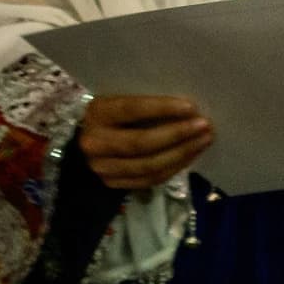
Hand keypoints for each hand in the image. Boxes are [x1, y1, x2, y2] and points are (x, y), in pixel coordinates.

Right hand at [76, 91, 211, 191]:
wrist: (77, 140)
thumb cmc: (107, 113)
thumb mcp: (115, 100)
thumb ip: (142, 104)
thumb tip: (186, 107)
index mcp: (96, 114)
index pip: (131, 110)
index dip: (161, 109)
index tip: (191, 106)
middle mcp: (95, 143)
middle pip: (142, 143)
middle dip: (178, 135)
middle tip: (205, 126)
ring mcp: (102, 168)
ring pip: (148, 166)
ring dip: (181, 154)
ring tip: (203, 141)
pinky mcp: (112, 184)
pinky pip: (149, 180)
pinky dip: (173, 168)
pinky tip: (190, 156)